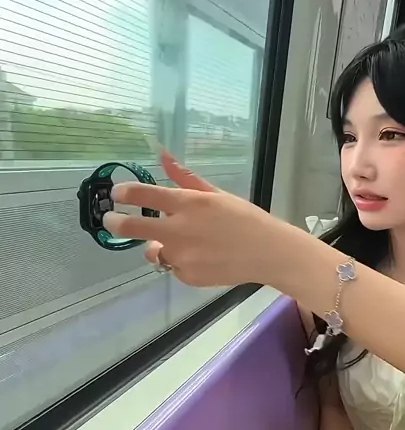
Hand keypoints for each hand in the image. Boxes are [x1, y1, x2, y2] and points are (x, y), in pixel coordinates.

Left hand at [102, 151, 291, 287]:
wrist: (268, 253)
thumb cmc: (244, 218)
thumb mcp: (216, 193)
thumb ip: (185, 177)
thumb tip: (161, 153)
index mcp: (190, 203)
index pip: (145, 194)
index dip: (124, 192)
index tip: (116, 193)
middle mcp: (181, 230)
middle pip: (132, 226)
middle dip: (115, 221)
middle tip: (110, 219)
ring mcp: (182, 256)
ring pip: (153, 250)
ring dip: (158, 244)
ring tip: (182, 242)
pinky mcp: (187, 276)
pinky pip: (171, 266)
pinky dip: (179, 261)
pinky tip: (200, 257)